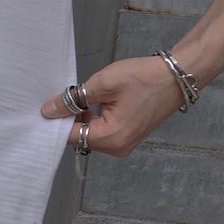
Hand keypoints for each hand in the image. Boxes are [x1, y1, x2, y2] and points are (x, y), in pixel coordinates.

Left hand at [41, 54, 189, 156]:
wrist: (177, 76)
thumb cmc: (145, 78)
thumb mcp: (103, 84)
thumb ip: (73, 99)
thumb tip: (49, 111)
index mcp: (112, 138)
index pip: (70, 135)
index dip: (56, 119)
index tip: (47, 105)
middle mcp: (118, 147)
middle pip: (79, 136)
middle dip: (69, 116)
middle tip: (67, 94)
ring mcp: (124, 143)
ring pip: (89, 132)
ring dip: (81, 115)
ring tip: (86, 94)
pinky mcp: (127, 135)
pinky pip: (101, 130)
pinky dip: (93, 117)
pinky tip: (96, 99)